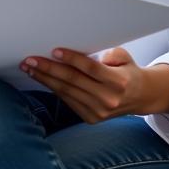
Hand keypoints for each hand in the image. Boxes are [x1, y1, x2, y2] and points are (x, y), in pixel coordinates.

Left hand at [19, 47, 168, 122]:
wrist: (139, 97)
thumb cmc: (126, 71)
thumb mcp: (125, 57)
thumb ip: (112, 54)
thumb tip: (90, 54)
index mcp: (118, 81)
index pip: (90, 68)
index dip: (71, 59)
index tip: (54, 50)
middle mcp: (108, 99)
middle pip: (73, 81)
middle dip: (48, 69)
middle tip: (30, 60)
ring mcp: (98, 112)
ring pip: (66, 92)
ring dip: (45, 80)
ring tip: (29, 68)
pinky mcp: (90, 118)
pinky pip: (67, 100)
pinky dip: (53, 89)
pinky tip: (42, 79)